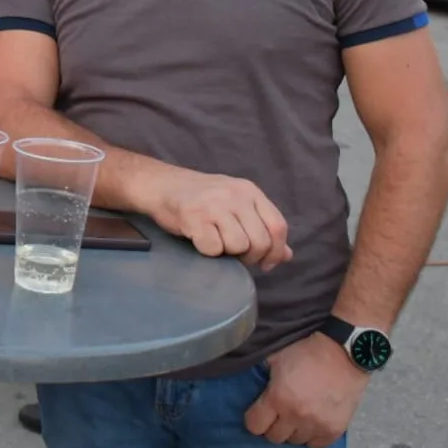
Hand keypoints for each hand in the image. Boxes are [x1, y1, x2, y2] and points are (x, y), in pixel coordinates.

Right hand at [147, 170, 292, 270]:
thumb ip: (261, 227)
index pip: (278, 226)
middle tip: (234, 254)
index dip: (276, 251)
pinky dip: (207, 251)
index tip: (265, 263)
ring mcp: (214, 204)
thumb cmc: (201, 199)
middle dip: (250, 257)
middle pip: (261, 241)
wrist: (161, 185)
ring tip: (215, 242)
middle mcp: (235, 195)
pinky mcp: (194, 216)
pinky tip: (200, 240)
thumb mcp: (236, 206)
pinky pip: (213, 248)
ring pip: (238, 246)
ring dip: (227, 253)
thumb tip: (287, 255)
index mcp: (249, 191)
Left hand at [244, 333, 368, 447]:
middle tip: (279, 413)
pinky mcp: (335, 430)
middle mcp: (295, 416)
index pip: (254, 426)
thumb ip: (262, 377)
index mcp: (277, 398)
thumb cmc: (308, 352)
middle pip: (274, 437)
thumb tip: (253, 388)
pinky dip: (312, 436)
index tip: (259, 413)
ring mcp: (316, 425)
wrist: (345, 354)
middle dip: (273, 425)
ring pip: (295, 441)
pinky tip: (313, 423)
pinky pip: (316, 445)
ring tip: (298, 415)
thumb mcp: (276, 358)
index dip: (254, 419)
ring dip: (293, 430)